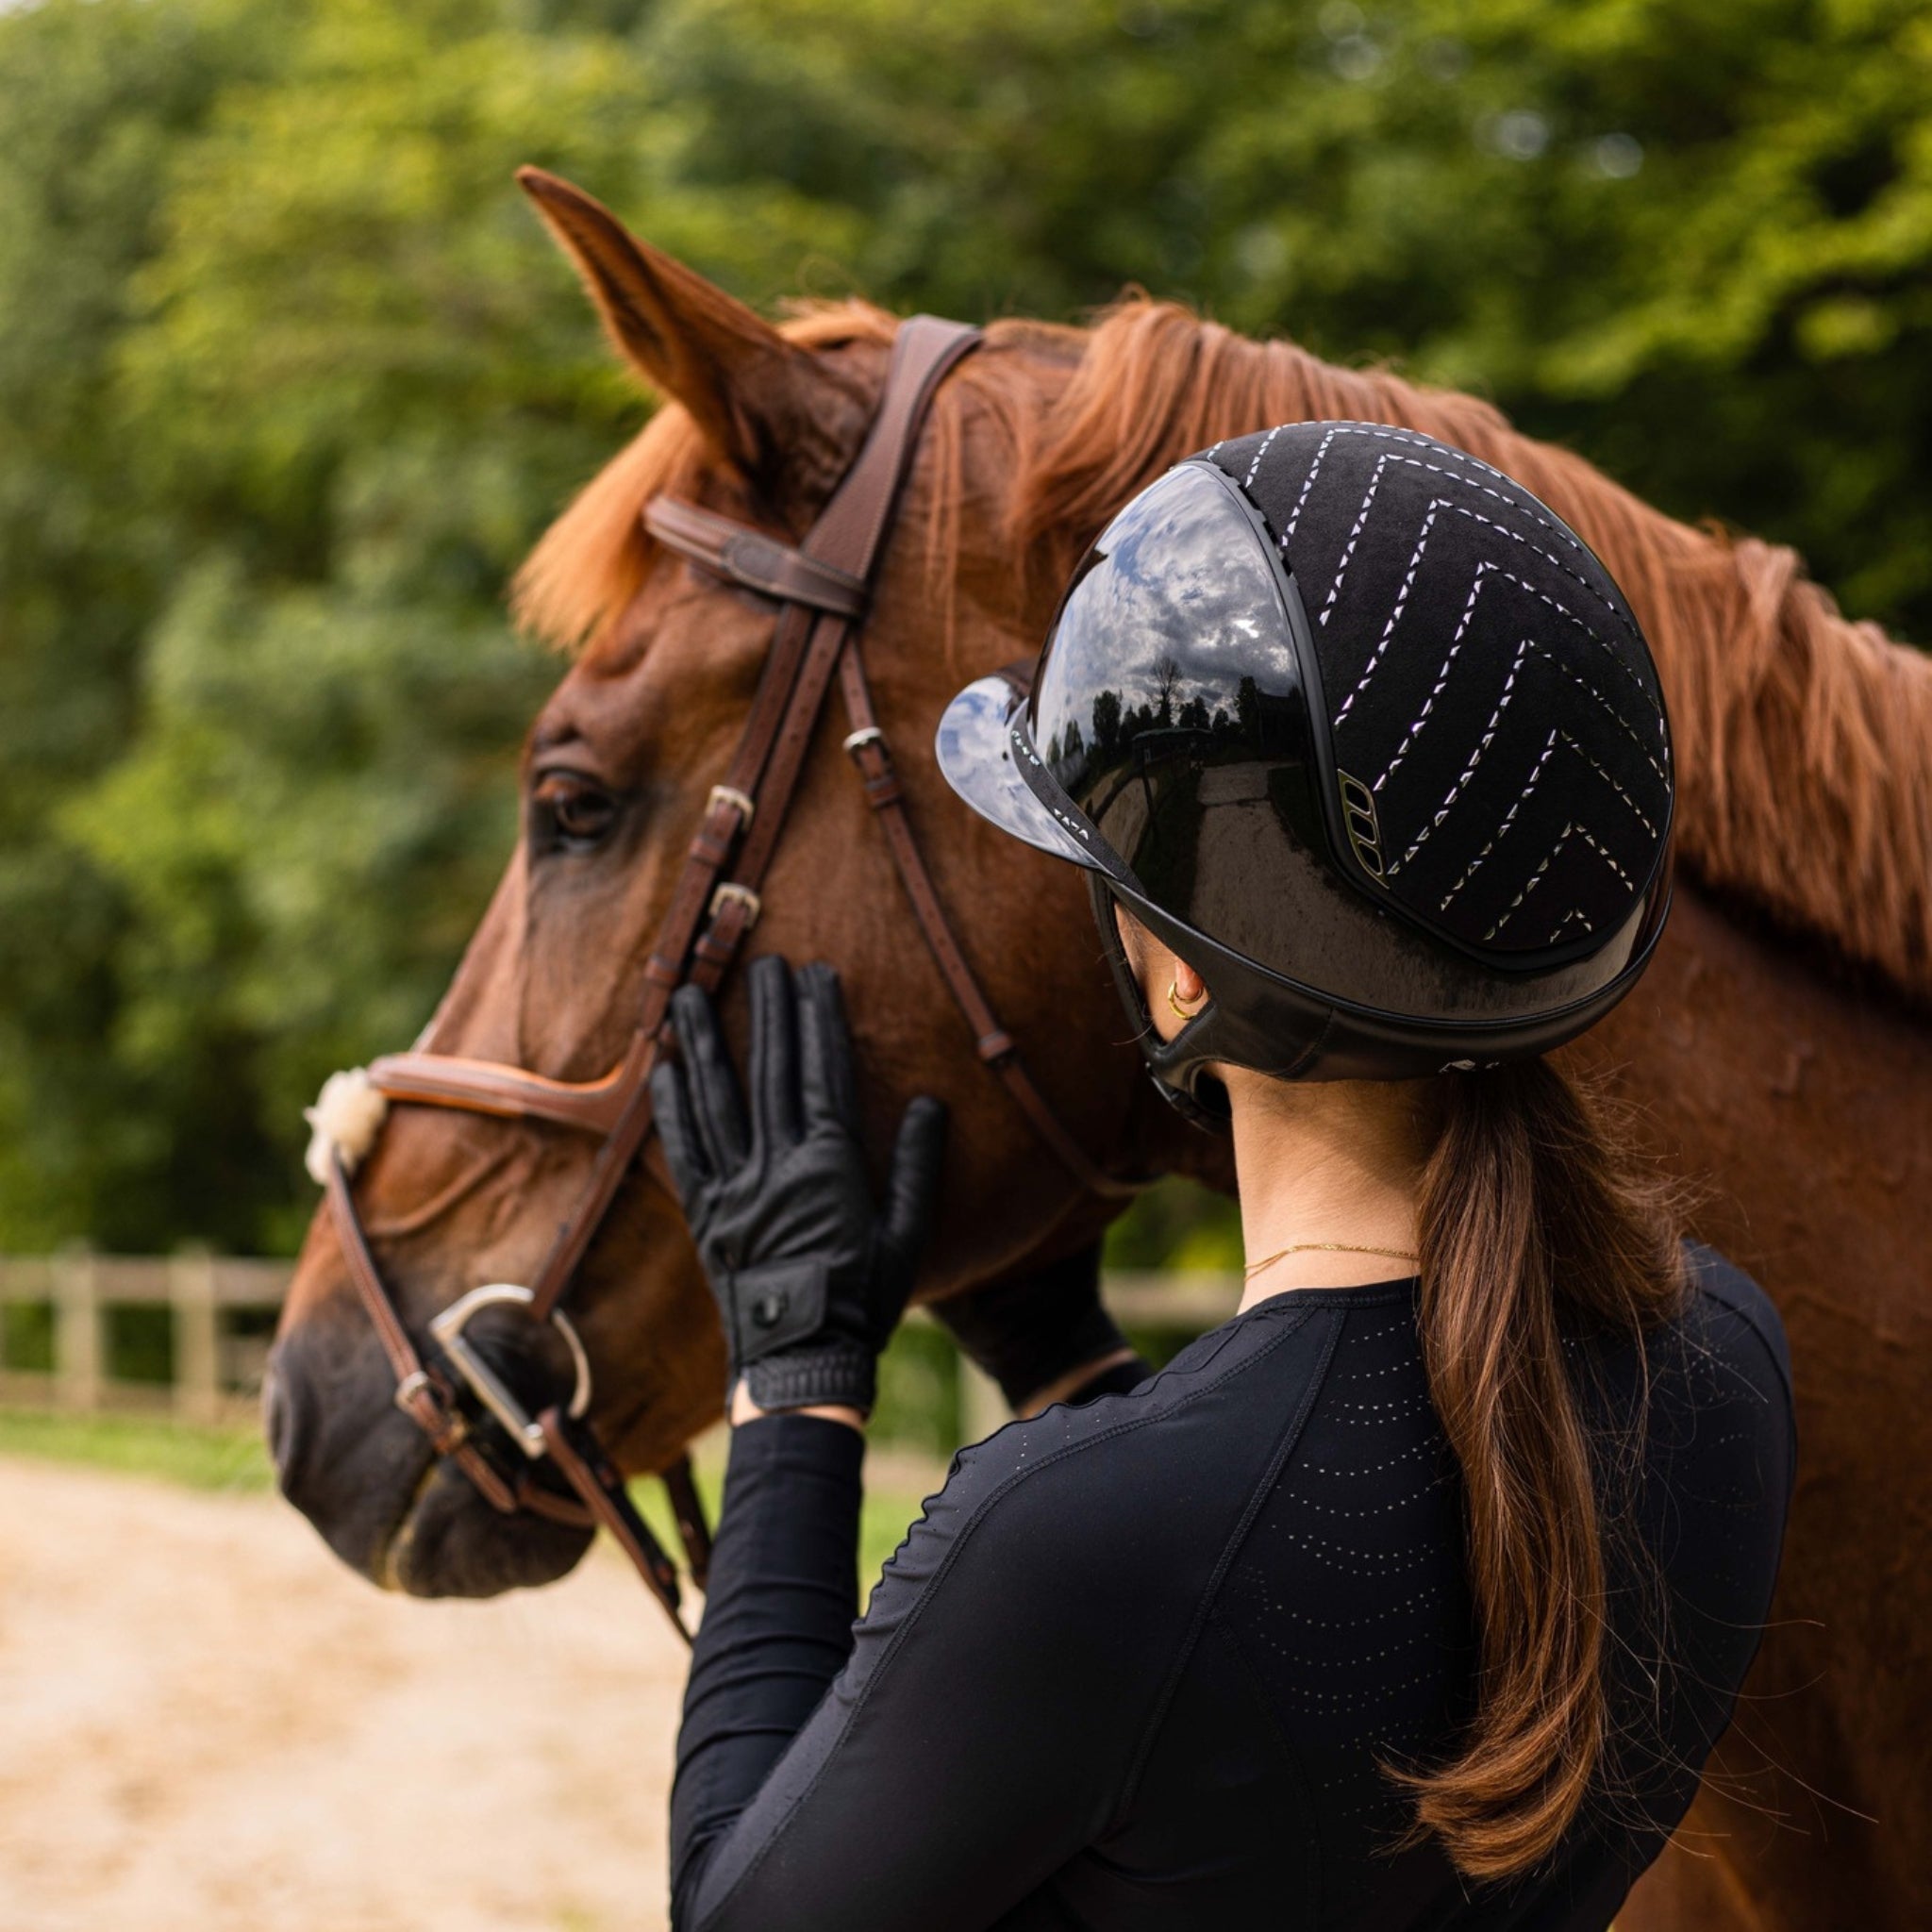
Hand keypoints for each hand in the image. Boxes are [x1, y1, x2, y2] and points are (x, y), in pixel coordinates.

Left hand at [648, 957, 947, 1418]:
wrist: (800, 1367)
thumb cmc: (863, 1302)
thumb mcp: (906, 1236)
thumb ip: (917, 1166)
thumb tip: (931, 1103)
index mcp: (830, 1169)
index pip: (823, 1074)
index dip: (819, 1020)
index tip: (816, 974)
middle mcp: (777, 1170)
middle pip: (770, 1073)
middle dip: (768, 1012)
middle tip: (762, 962)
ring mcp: (734, 1191)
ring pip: (715, 1101)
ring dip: (704, 1044)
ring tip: (692, 995)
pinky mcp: (704, 1216)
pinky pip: (684, 1150)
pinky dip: (671, 1107)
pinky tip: (662, 1067)